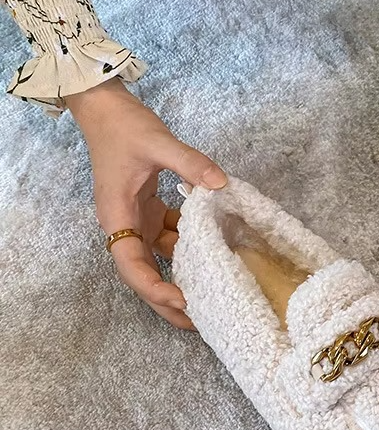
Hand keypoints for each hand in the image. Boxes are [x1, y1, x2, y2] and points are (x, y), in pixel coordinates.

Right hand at [66, 78, 226, 328]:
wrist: (106, 108)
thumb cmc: (124, 126)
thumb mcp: (158, 141)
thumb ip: (190, 162)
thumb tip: (221, 183)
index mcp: (118, 216)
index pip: (132, 264)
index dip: (154, 287)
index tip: (183, 300)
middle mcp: (125, 225)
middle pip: (145, 273)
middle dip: (168, 299)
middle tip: (199, 322)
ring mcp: (138, 219)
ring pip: (160, 258)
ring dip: (184, 275)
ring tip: (213, 294)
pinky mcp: (150, 210)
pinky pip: (171, 236)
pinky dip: (191, 246)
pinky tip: (217, 252)